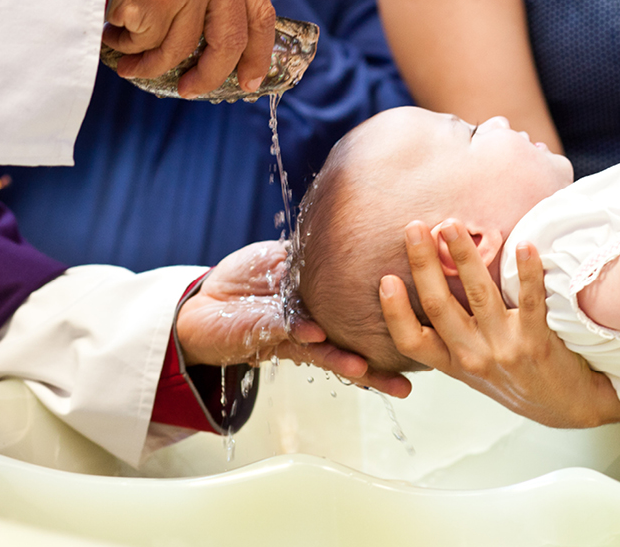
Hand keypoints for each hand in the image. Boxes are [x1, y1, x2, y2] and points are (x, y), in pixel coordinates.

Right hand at [104, 0, 275, 96]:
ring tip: (129, 52)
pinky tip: (113, 28)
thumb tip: (229, 52)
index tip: (250, 81)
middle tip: (189, 90)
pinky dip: (128, 46)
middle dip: (209, 76)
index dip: (259, 55)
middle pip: (229, 43)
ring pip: (181, 49)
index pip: (262, 16)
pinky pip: (148, 45)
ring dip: (151, 62)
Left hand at [175, 241, 410, 396]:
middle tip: (409, 382)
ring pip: (328, 354)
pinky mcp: (268, 336)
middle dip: (382, 366)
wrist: (199, 306)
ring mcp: (294, 336)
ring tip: (376, 375)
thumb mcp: (284, 258)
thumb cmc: (243, 281)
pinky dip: (305, 335)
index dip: (390, 322)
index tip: (420, 325)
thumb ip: (312, 258)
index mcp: (323, 308)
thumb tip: (347, 238)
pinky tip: (319, 337)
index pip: (361, 317)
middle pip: (354, 348)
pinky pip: (290, 335)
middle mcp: (315, 329)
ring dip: (352, 365)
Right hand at [380, 220, 619, 427]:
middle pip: (438, 306)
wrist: (567, 407)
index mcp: (454, 362)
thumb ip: (454, 334)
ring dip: (464, 256)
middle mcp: (474, 356)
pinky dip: (528, 272)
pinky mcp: (538, 343)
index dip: (394, 311)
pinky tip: (525, 245)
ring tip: (452, 225)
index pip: (411, 340)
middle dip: (423, 263)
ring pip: (479, 295)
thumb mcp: (475, 367)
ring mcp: (505, 350)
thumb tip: (431, 283)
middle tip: (414, 227)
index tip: (385, 278)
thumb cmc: (518, 379)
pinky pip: (531, 302)